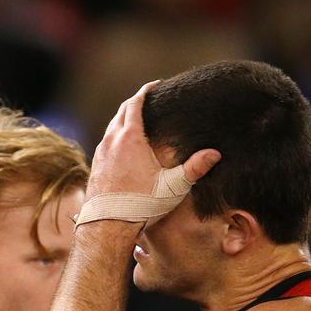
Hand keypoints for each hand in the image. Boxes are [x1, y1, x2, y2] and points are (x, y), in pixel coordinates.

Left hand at [86, 81, 220, 199]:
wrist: (107, 225)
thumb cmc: (140, 204)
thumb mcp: (172, 186)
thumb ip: (194, 168)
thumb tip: (215, 154)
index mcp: (129, 139)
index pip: (134, 104)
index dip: (145, 91)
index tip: (155, 85)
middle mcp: (110, 142)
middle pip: (121, 112)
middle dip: (134, 103)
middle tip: (148, 99)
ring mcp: (99, 154)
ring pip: (111, 128)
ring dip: (123, 120)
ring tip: (138, 121)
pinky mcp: (95, 166)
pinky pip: (105, 143)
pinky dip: (115, 136)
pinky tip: (123, 146)